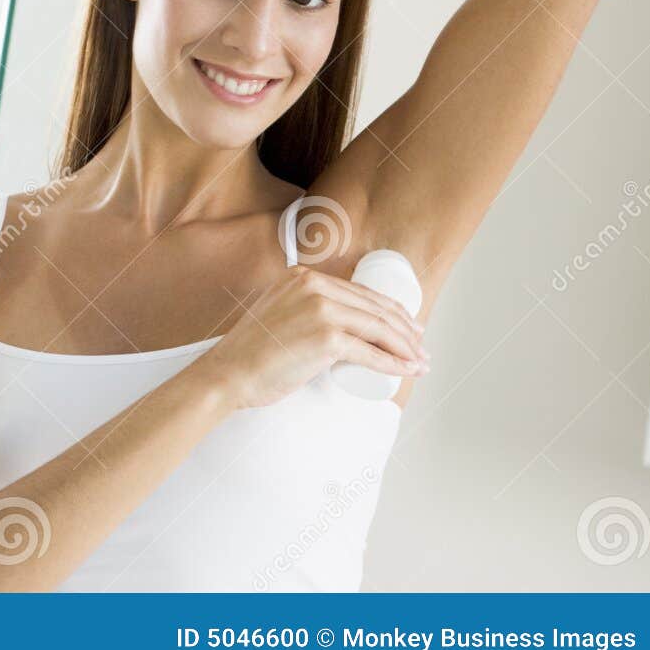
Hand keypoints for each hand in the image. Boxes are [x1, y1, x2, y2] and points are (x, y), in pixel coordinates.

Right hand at [190, 263, 426, 409]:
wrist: (229, 373)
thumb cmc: (252, 353)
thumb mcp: (277, 312)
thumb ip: (299, 305)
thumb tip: (335, 323)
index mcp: (303, 277)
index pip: (361, 292)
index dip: (391, 312)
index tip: (407, 329)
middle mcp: (313, 286)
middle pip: (375, 308)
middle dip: (406, 331)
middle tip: (420, 350)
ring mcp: (320, 310)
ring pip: (379, 328)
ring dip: (406, 349)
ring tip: (418, 363)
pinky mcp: (325, 337)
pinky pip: (371, 353)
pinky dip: (394, 364)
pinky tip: (406, 371)